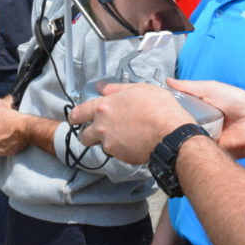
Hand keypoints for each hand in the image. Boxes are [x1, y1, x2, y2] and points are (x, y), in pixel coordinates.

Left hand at [69, 83, 193, 164]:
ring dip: (109, 142)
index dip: (74, 116)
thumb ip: (117, 89)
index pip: (79, 113)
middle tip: (100, 131)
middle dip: (89, 134)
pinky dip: (123, 149)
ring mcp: (111, 144)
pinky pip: (117, 153)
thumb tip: (102, 87)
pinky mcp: (121, 157)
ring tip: (126, 135)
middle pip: (85, 136)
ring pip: (102, 145)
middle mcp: (102, 127)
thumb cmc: (158, 108)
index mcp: (103, 108)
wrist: (171, 134)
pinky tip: (136, 142)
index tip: (74, 118)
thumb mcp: (138, 89)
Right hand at [166, 78, 244, 158]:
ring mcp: (207, 137)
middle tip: (159, 122)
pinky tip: (184, 142)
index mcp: (201, 109)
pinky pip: (199, 149)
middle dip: (172, 124)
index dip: (170, 110)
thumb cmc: (236, 101)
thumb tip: (168, 81)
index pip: (180, 110)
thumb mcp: (210, 88)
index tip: (156, 108)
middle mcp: (202, 123)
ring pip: (188, 138)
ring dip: (181, 136)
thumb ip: (189, 86)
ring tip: (167, 133)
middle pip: (181, 125)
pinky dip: (193, 147)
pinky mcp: (213, 150)